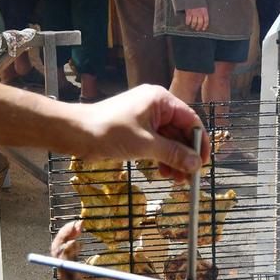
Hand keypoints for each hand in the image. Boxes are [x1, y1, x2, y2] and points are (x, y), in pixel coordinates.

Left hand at [68, 85, 207, 178]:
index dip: (199, 143)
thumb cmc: (108, 131)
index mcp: (161, 100)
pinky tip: (164, 173)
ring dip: (174, 159)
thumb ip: (173, 154)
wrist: (76, 133)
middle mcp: (156, 105)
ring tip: (176, 180)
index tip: (203, 163)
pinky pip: (156, 143)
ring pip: (169, 140)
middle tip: (189, 177)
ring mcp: (146, 117)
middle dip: (185, 155)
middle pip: (181, 131)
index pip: (191, 120)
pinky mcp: (137, 129)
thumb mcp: (145, 145)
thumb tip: (195, 165)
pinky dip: (162, 157)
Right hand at [184, 6, 209, 31]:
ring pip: (194, 22)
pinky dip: (188, 23)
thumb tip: (203, 18)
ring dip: (193, 26)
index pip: (206, 20)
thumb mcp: (203, 5)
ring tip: (192, 26)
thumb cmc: (197, 0)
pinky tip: (188, 23)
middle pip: (200, 23)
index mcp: (204, 11)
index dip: (205, 26)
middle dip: (198, 27)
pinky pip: (188, 20)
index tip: (203, 28)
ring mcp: (194, 13)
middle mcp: (200, 12)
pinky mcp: (188, 12)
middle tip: (197, 29)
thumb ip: (203, 11)